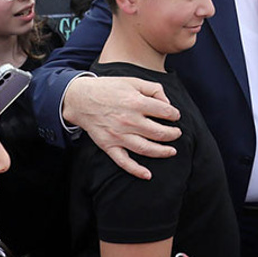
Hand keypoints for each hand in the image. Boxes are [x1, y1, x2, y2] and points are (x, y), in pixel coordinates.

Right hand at [62, 76, 181, 179]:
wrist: (80, 99)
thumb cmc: (109, 89)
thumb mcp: (133, 81)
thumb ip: (154, 89)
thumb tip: (168, 104)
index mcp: (136, 103)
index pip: (165, 112)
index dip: (174, 114)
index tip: (175, 116)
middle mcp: (129, 121)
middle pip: (159, 133)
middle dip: (173, 134)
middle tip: (177, 133)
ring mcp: (118, 135)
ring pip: (147, 149)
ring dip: (163, 152)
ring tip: (172, 151)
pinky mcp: (108, 145)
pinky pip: (124, 161)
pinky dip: (136, 170)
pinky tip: (148, 175)